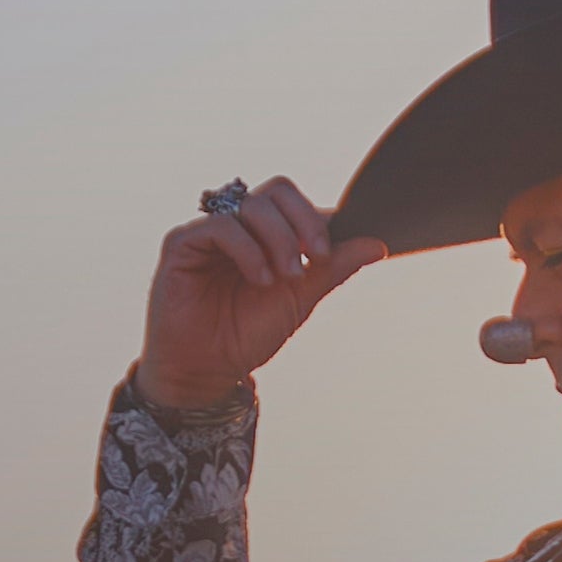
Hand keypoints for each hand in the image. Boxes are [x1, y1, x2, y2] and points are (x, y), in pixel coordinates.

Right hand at [137, 176, 387, 406]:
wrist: (205, 370)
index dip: (320, 220)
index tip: (332, 254)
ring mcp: (210, 231)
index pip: (298, 203)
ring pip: (253, 205)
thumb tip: (378, 245)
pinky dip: (248, 249)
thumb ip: (334, 268)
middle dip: (305, 223)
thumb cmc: (246, 336)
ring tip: (284, 277)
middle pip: (278, 191)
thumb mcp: (300, 299)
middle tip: (316, 259)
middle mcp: (239, 226)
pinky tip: (259, 278)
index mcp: (266, 234)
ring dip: (279, 239)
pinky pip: (221, 225)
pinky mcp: (182, 243)